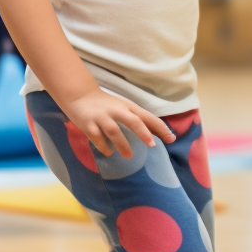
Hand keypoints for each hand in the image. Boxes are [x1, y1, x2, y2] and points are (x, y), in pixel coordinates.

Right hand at [61, 90, 175, 157]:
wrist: (79, 95)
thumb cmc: (106, 105)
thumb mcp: (123, 108)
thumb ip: (138, 119)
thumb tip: (158, 134)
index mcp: (127, 106)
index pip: (147, 116)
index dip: (160, 127)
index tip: (171, 139)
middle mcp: (116, 110)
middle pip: (132, 120)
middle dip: (143, 132)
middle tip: (152, 145)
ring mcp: (101, 117)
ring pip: (114, 131)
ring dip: (123, 145)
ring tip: (129, 156)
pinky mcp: (88, 125)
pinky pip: (97, 138)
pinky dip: (104, 147)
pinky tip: (109, 152)